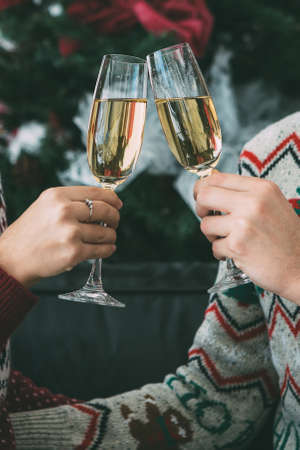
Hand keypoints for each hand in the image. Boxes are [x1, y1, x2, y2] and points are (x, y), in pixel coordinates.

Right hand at [0, 186, 121, 286]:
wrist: (13, 258)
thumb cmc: (30, 232)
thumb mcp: (45, 206)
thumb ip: (70, 201)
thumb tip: (102, 202)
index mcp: (57, 196)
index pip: (96, 192)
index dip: (112, 198)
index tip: (118, 204)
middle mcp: (64, 211)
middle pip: (105, 210)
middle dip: (114, 217)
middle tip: (114, 222)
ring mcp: (70, 232)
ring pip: (106, 232)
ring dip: (111, 235)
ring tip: (109, 237)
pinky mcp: (74, 253)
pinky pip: (102, 250)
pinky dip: (108, 249)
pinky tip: (107, 248)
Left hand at [194, 171, 299, 303]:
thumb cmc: (285, 238)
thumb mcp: (272, 204)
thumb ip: (245, 194)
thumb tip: (211, 188)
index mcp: (261, 188)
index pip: (218, 178)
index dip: (202, 187)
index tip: (200, 196)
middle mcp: (252, 202)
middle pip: (205, 195)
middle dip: (200, 207)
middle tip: (207, 217)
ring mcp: (244, 224)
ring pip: (206, 224)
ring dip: (212, 235)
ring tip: (229, 240)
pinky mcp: (237, 245)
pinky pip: (214, 247)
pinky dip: (222, 253)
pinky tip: (236, 254)